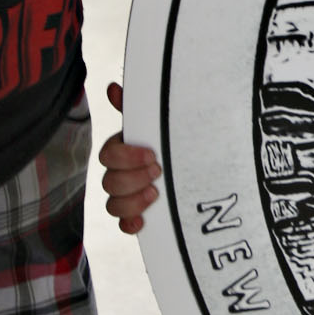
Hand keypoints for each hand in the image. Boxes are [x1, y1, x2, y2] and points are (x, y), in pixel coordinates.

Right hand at [99, 81, 162, 233]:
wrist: (205, 166)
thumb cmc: (176, 141)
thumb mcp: (162, 124)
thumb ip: (139, 108)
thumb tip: (114, 89)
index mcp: (123, 151)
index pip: (108, 155)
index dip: (126, 157)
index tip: (152, 155)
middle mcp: (121, 174)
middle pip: (109, 183)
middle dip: (133, 179)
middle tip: (158, 172)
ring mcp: (127, 197)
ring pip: (112, 205)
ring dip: (131, 202)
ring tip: (155, 194)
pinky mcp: (137, 216)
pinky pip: (123, 226)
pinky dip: (130, 224)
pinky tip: (143, 221)